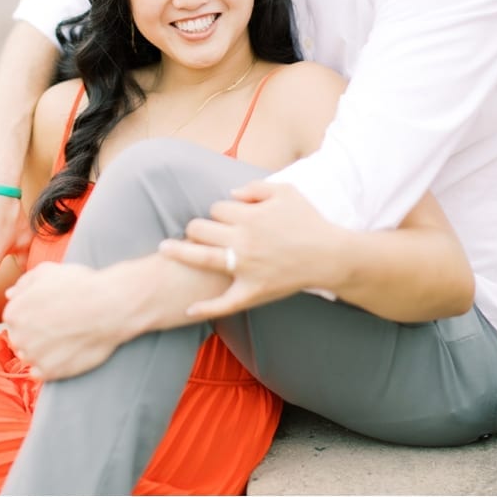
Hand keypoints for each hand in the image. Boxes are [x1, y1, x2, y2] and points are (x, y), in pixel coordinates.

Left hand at [2, 262, 128, 380]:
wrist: (108, 307)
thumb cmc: (79, 286)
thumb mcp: (46, 272)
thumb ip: (23, 283)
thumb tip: (10, 294)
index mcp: (14, 313)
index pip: (14, 319)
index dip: (32, 316)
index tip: (48, 314)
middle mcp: (18, 336)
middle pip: (20, 339)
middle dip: (34, 334)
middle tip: (57, 326)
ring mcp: (33, 356)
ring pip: (29, 356)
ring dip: (41, 351)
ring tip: (63, 340)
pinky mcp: (50, 372)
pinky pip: (40, 373)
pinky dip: (49, 366)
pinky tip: (63, 354)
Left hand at [156, 180, 337, 317]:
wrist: (332, 256)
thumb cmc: (308, 222)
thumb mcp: (285, 192)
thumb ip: (255, 187)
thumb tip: (230, 194)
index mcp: (250, 217)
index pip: (216, 208)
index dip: (218, 211)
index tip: (225, 217)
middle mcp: (244, 241)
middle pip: (200, 228)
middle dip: (198, 227)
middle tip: (200, 232)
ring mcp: (246, 268)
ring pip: (201, 257)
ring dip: (180, 252)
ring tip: (165, 248)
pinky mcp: (252, 291)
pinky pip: (225, 303)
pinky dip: (205, 308)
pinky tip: (188, 309)